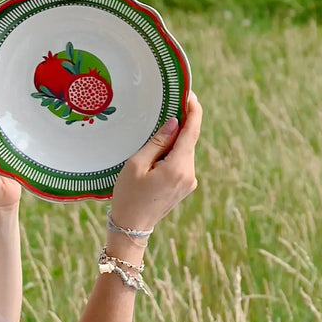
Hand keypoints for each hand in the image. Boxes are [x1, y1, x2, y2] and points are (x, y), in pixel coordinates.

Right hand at [108, 93, 202, 232]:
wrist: (132, 227)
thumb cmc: (128, 196)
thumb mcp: (136, 165)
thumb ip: (157, 142)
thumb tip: (174, 123)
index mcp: (177, 168)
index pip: (192, 132)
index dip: (193, 110)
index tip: (189, 94)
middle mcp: (189, 174)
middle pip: (189, 140)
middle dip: (180, 124)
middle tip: (166, 106)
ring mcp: (189, 182)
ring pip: (185, 151)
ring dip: (174, 140)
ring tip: (155, 134)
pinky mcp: (185, 186)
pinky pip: (182, 162)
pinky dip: (173, 153)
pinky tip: (158, 153)